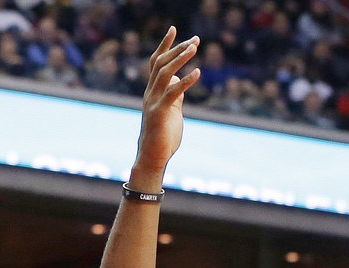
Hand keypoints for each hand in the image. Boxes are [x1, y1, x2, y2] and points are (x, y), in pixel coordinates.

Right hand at [133, 27, 201, 180]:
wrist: (153, 157)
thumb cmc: (163, 135)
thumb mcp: (172, 110)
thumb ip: (175, 94)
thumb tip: (181, 80)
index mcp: (153, 91)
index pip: (156, 62)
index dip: (165, 45)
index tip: (174, 29)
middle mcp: (150, 93)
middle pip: (161, 63)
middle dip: (178, 48)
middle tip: (195, 39)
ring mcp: (153, 102)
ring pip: (165, 73)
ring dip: (180, 58)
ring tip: (194, 47)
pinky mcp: (159, 113)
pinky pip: (173, 93)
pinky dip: (186, 81)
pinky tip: (198, 72)